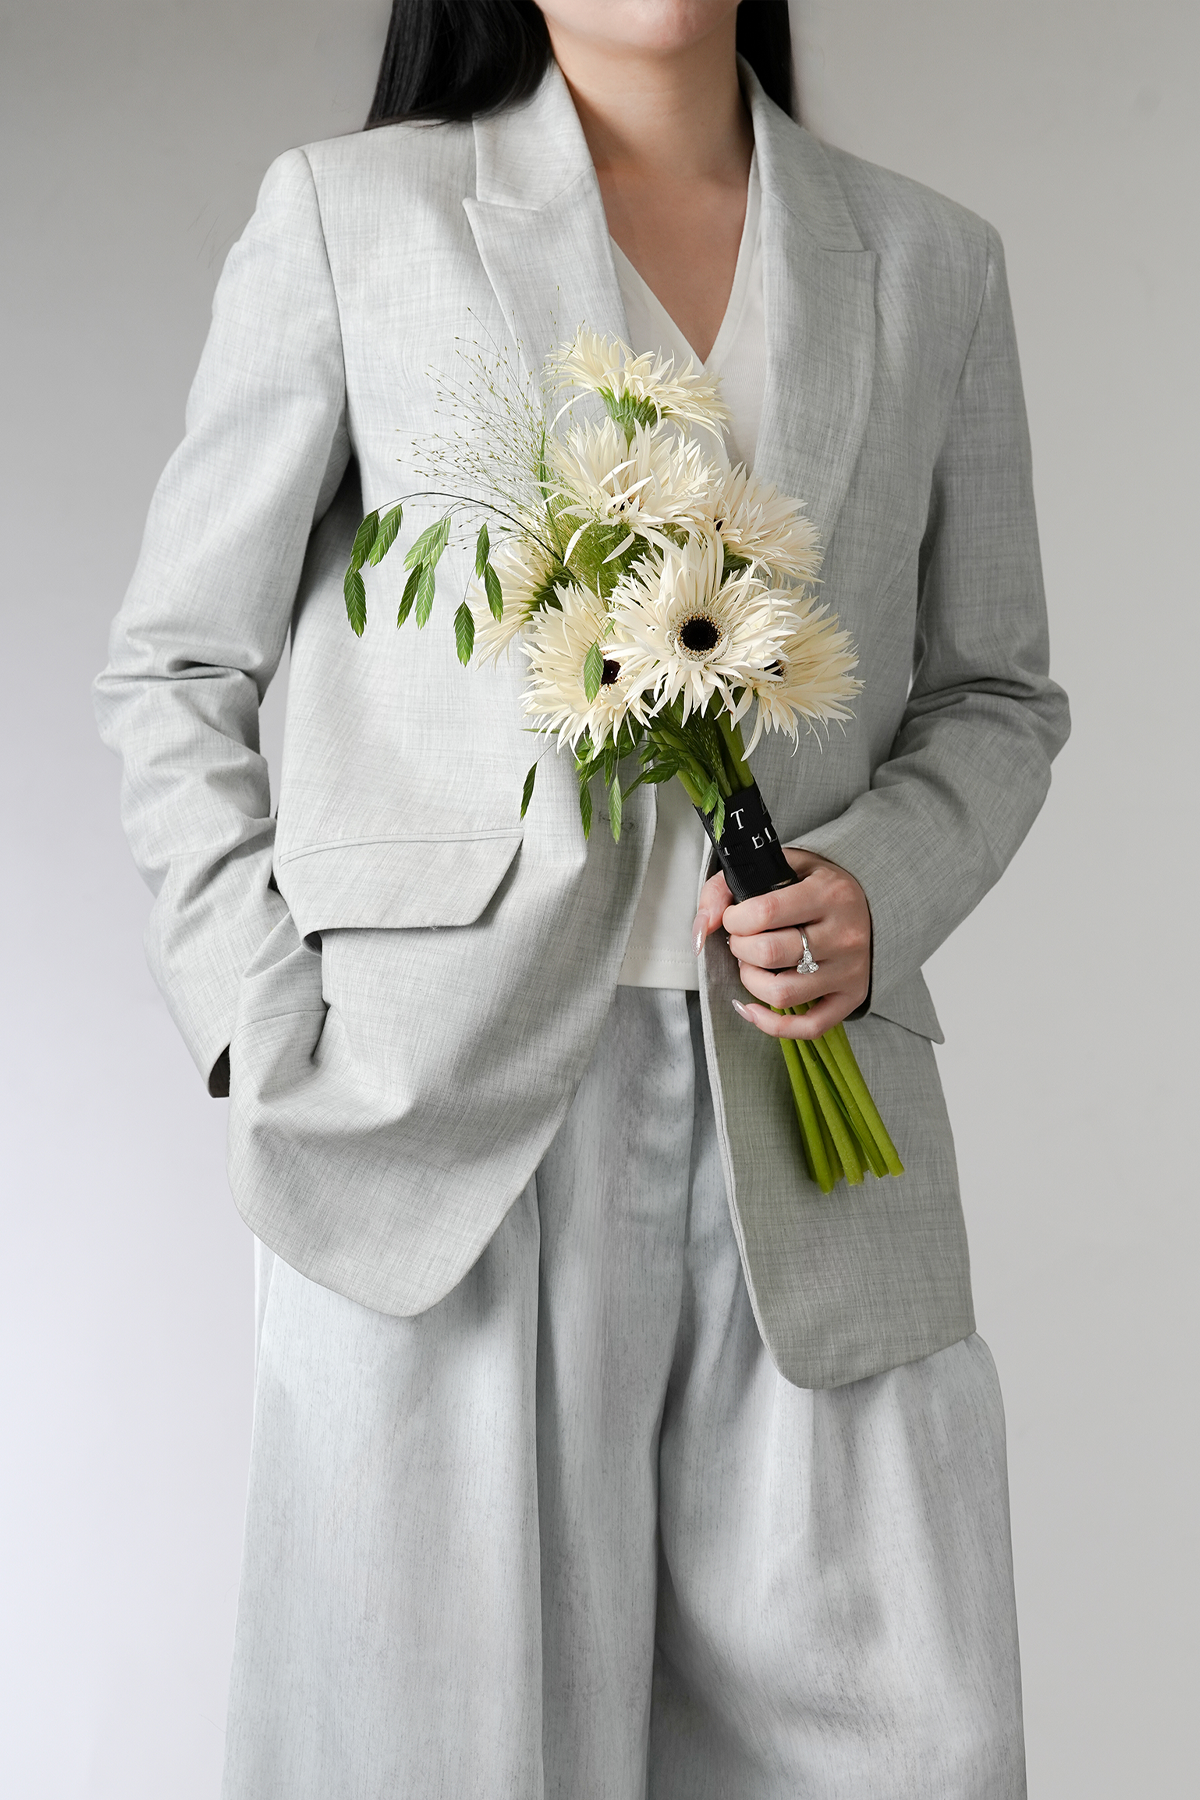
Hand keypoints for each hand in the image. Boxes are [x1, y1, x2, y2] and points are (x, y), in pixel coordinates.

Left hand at [692, 848, 871, 1039]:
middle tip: (742, 940)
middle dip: (740, 948)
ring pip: (783, 993)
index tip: (734, 918)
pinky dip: (772, 1025)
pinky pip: (809, 1026)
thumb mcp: (777, 868)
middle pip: (769, 953)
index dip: (734, 919)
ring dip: (751, 981)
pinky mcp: (851, 998)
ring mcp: (850, 970)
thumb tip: (702, 929)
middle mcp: (844, 934)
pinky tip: (752, 1008)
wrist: (871, 905)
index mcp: (829, 894)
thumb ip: (725, 888)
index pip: (764, 912)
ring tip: (752, 965)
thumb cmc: (814, 887)